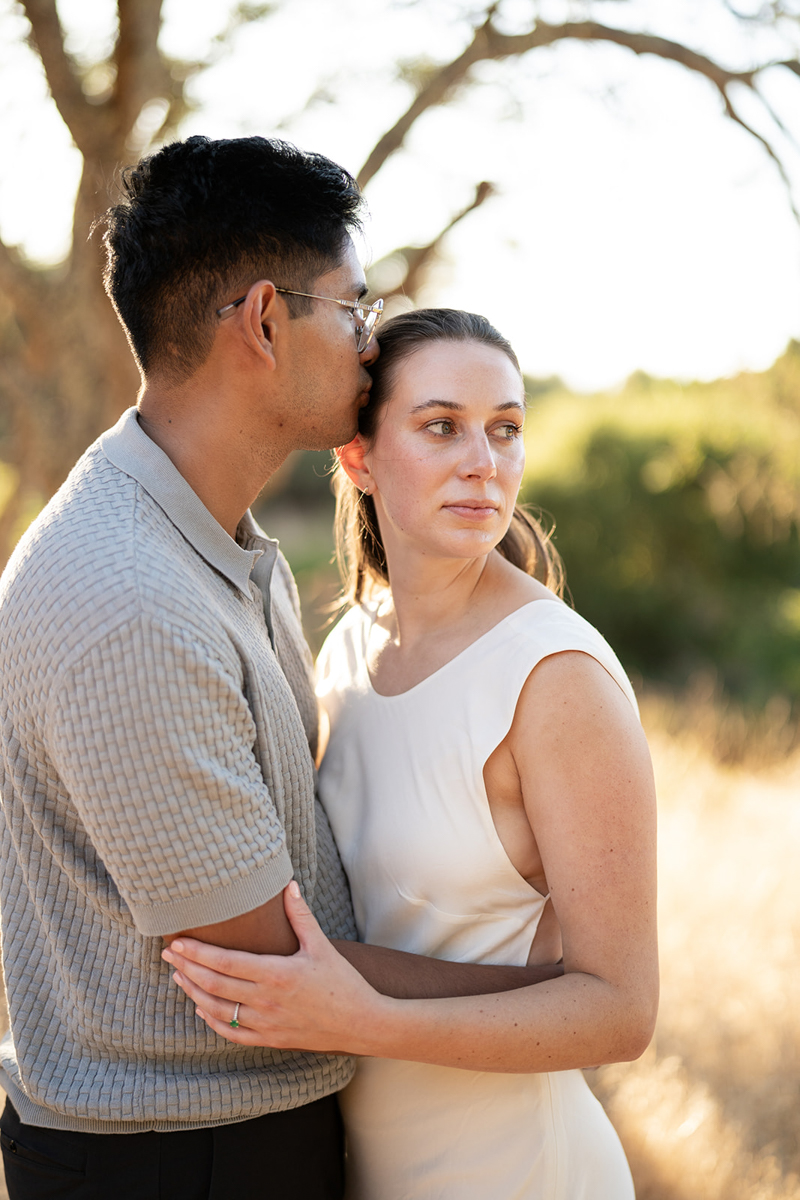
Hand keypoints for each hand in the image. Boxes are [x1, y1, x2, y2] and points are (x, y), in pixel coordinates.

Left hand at [161, 881, 388, 1051]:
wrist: (360, 1023)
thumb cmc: (342, 982)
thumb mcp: (321, 945)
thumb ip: (300, 916)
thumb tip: (288, 885)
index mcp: (277, 974)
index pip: (226, 962)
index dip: (198, 953)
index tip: (177, 943)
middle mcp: (266, 1001)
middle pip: (215, 985)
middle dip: (187, 969)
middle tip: (167, 955)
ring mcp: (266, 1024)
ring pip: (217, 1010)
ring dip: (194, 993)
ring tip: (178, 977)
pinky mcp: (269, 1040)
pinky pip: (231, 1033)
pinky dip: (211, 1020)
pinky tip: (201, 1008)